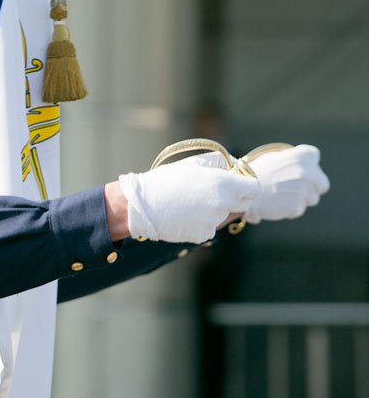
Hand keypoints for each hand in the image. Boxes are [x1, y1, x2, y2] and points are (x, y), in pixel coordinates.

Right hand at [118, 160, 260, 242]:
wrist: (142, 205)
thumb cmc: (167, 180)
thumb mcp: (194, 163)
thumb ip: (220, 162)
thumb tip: (235, 165)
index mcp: (224, 184)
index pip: (254, 188)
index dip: (247, 185)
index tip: (236, 183)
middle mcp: (223, 204)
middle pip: (242, 203)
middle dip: (232, 198)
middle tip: (210, 192)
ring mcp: (214, 221)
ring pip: (223, 215)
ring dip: (213, 210)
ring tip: (190, 203)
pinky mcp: (203, 234)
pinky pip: (209, 227)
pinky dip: (201, 222)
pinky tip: (185, 215)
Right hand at [243, 144, 329, 223]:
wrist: (240, 189)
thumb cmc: (255, 173)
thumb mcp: (275, 158)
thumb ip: (293, 161)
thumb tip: (306, 168)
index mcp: (302, 155)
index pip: (313, 157)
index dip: (306, 164)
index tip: (295, 169)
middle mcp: (307, 171)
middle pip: (321, 184)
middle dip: (311, 187)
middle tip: (293, 189)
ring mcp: (304, 189)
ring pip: (311, 199)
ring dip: (299, 199)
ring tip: (279, 196)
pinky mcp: (297, 205)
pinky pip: (298, 209)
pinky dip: (288, 209)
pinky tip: (275, 203)